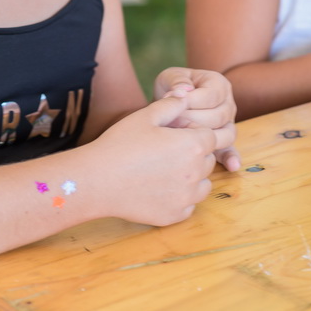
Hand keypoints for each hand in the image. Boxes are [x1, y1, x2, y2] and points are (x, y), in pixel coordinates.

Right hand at [90, 96, 232, 226]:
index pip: (211, 136)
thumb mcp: (145, 116)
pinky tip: (159, 188)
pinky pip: (188, 205)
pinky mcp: (175, 215)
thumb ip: (171, 104)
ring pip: (202, 184)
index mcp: (192, 145)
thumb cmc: (120, 144)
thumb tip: (186, 94)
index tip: (175, 134)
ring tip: (164, 170)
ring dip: (191, 177)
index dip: (195, 132)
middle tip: (166, 152)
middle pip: (207, 160)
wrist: (98, 180)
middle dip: (193, 154)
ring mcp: (186, 197)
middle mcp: (195, 172)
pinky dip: (179, 198)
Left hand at [153, 67, 240, 170]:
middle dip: (192, 120)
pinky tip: (231, 166)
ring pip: (223, 133)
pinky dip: (230, 158)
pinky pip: (230, 150)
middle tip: (170, 120)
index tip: (171, 102)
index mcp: (219, 85)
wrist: (170, 104)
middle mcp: (228, 104)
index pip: (211, 95)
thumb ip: (177, 81)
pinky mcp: (222, 141)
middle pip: (217, 116)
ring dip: (200, 136)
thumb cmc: (172, 89)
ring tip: (179, 135)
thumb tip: (184, 90)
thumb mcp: (170, 77)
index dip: (190, 100)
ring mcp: (227, 124)